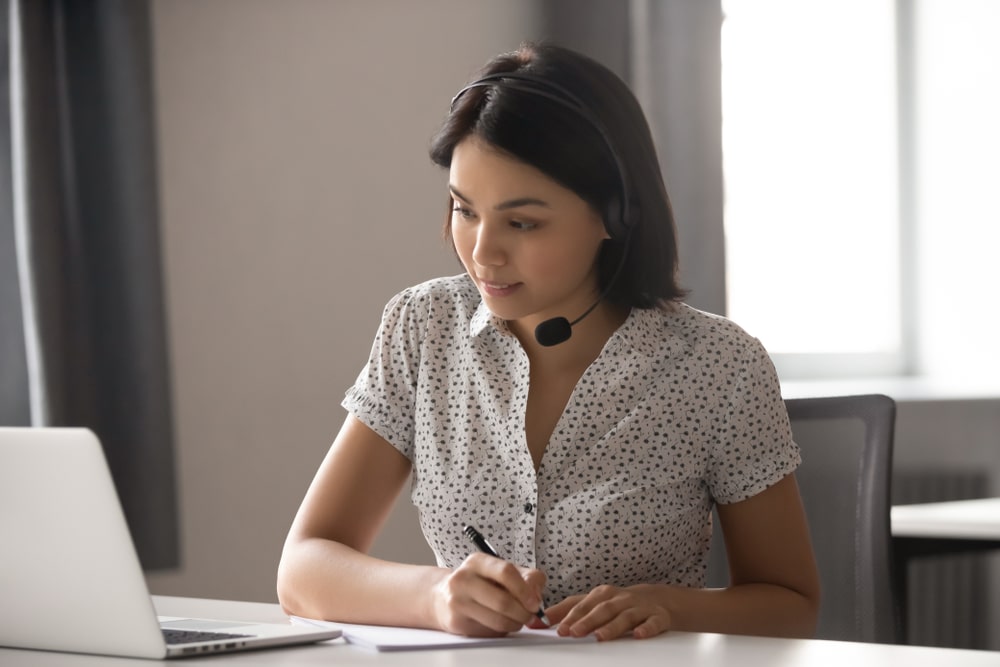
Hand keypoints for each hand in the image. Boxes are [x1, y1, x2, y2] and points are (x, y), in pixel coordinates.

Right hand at [431, 553, 546, 636]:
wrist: (442, 597)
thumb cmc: (480, 583)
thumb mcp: (501, 571)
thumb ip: (527, 578)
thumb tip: (536, 596)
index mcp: (477, 561)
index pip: (506, 572)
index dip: (525, 590)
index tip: (535, 603)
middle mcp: (463, 578)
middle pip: (503, 601)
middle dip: (523, 612)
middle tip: (530, 616)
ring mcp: (457, 601)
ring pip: (498, 620)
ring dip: (515, 624)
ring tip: (517, 620)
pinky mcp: (456, 621)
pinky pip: (488, 631)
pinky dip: (501, 630)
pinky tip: (499, 623)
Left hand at [546, 584, 671, 640]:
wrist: (657, 599)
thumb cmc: (617, 603)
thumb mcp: (592, 603)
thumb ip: (565, 611)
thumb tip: (536, 622)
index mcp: (602, 595)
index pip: (583, 605)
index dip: (571, 616)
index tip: (559, 629)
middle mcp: (620, 599)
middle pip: (602, 609)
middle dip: (587, 621)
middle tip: (574, 633)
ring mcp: (639, 607)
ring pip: (625, 616)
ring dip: (612, 626)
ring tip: (600, 637)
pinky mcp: (658, 616)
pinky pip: (653, 622)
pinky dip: (647, 628)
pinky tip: (639, 635)